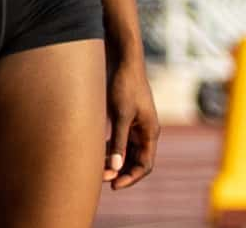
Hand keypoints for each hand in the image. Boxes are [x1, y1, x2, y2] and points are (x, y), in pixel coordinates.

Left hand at [104, 49, 158, 189]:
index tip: (114, 185)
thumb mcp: (120, 114)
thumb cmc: (124, 85)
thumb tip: (115, 168)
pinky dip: (110, 147)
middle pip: (136, 160)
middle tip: (101, 178)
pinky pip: (120, 139)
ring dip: (114, 160)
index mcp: (150, 132)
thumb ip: (118, 141)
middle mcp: (145, 131)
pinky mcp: (125, 117)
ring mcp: (136, 124)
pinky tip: (95, 150)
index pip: (145, 165)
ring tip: (96, 167)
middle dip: (120, 171)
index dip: (131, 178)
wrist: (122, 59)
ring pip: (126, 151)